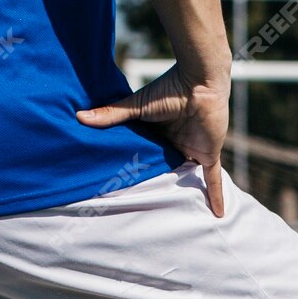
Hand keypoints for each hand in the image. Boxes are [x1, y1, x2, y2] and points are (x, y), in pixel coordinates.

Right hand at [77, 63, 229, 217]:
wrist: (199, 82)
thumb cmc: (168, 89)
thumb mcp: (137, 107)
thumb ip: (111, 114)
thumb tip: (79, 117)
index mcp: (157, 132)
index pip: (147, 154)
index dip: (137, 168)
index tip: (124, 184)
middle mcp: (174, 142)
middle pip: (166, 168)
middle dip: (159, 183)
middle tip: (143, 203)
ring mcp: (192, 149)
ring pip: (186, 175)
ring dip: (184, 192)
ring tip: (174, 216)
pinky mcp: (208, 154)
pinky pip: (213, 179)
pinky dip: (215, 195)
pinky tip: (218, 215)